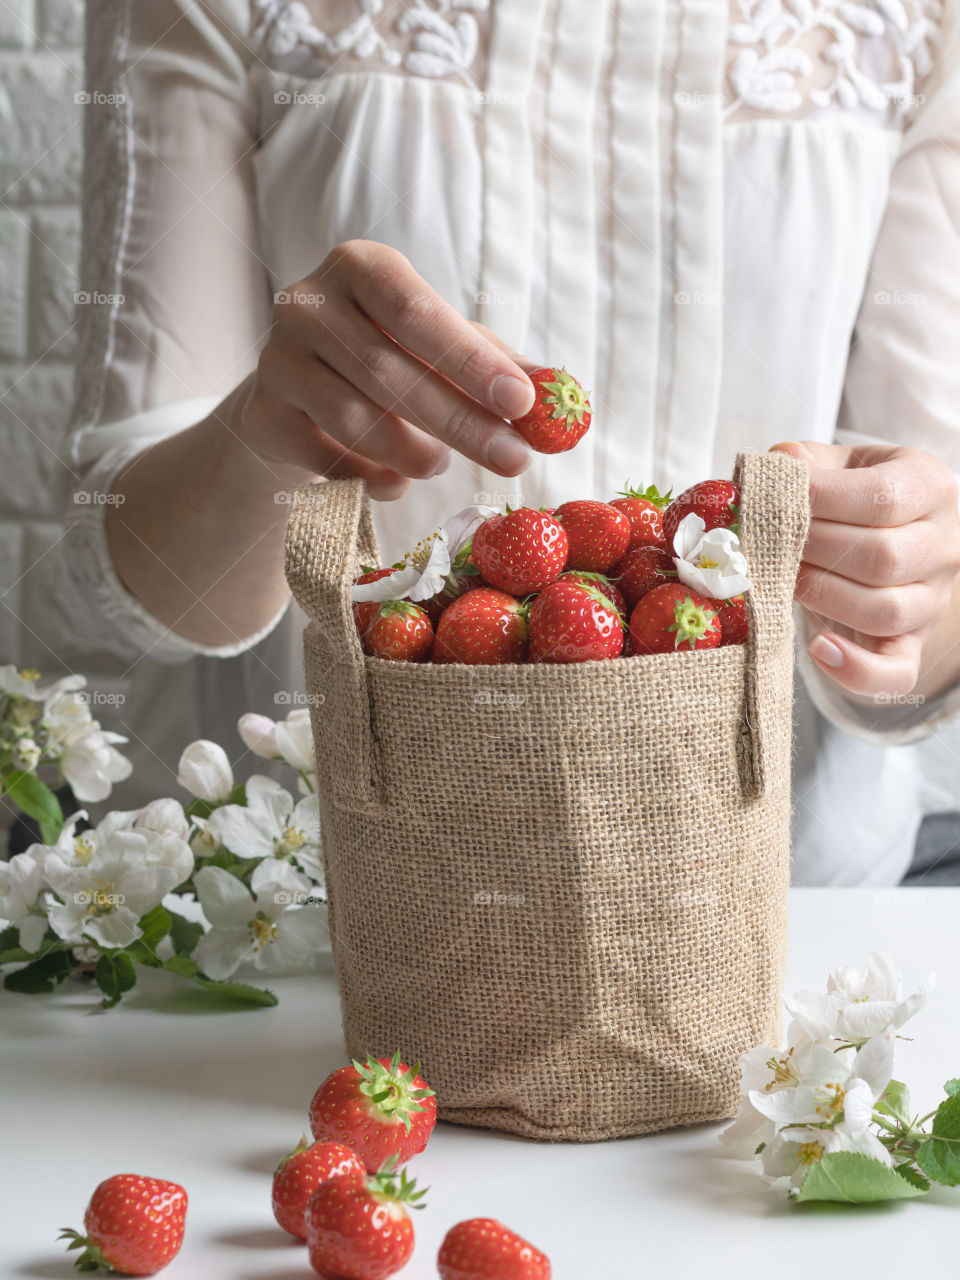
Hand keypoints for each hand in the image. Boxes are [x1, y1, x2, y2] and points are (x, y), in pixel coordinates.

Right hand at [239, 240, 536, 499]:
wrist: (299, 399)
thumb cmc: (388, 360)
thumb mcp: (443, 349)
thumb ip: (496, 363)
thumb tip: (560, 391)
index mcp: (361, 267)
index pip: (417, 313)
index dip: (470, 362)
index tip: (523, 403)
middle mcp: (308, 303)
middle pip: (391, 374)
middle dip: (461, 425)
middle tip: (513, 460)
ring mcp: (276, 359)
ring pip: (357, 423)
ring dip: (414, 455)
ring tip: (438, 464)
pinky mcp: (262, 415)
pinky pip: (328, 461)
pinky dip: (373, 480)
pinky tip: (391, 480)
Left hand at [771, 442, 959, 697]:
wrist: (889, 538)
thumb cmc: (856, 497)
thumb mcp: (840, 465)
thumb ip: (809, 460)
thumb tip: (780, 464)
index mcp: (930, 487)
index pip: (883, 498)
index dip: (821, 500)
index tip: (772, 500)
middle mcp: (944, 545)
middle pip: (883, 557)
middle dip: (813, 551)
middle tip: (766, 543)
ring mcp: (933, 600)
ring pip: (884, 611)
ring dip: (821, 597)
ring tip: (782, 580)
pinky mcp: (912, 644)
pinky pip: (895, 673)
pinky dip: (856, 671)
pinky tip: (819, 650)